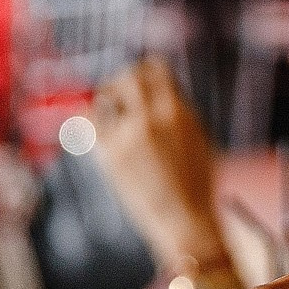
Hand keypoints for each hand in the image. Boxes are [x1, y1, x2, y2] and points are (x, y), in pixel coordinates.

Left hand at [91, 57, 226, 267]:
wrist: (185, 220)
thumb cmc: (197, 186)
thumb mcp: (199, 140)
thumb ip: (179, 114)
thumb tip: (161, 94)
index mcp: (179, 112)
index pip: (156, 68)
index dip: (146, 71)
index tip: (142, 81)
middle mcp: (153, 117)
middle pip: (129, 76)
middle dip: (123, 81)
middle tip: (119, 93)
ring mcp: (130, 135)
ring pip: (106, 96)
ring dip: (106, 98)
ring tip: (108, 110)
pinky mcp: (111, 154)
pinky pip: (89, 121)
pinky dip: (89, 116)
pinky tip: (92, 123)